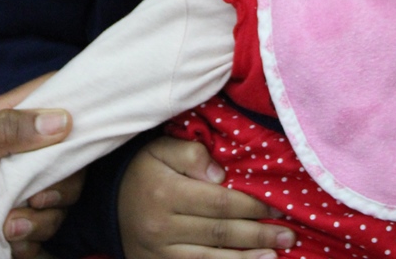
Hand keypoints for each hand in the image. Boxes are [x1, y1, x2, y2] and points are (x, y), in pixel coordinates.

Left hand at [0, 75, 81, 258]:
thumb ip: (5, 132)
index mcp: (0, 122)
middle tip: (38, 197)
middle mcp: (12, 155)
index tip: (96, 120)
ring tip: (10, 228)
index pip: (51, 95)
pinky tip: (8, 243)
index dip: (76, 101)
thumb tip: (62, 118)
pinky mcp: (8, 228)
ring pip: (57, 200)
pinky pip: (41, 234)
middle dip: (61, 182)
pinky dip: (31, 242)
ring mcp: (11, 193)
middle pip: (65, 157)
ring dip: (42, 218)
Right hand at [118, 135, 295, 258]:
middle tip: (289, 235)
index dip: (252, 205)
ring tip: (276, 255)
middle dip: (258, 235)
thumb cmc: (144, 168)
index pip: (219, 202)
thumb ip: (191, 153)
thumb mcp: (162, 148)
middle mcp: (162, 227)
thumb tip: (221, 173)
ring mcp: (159, 253)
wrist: (106, 200)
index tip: (279, 206)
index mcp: (166, 192)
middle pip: (220, 234)